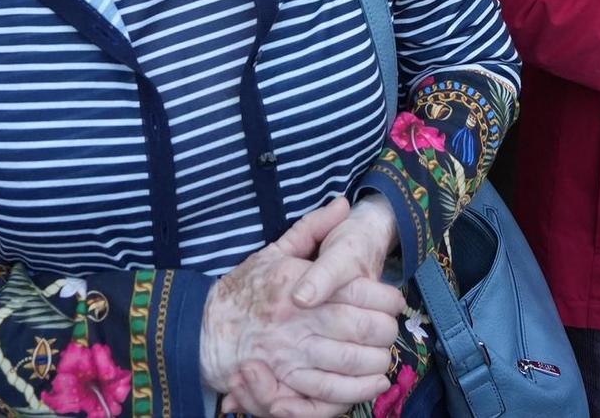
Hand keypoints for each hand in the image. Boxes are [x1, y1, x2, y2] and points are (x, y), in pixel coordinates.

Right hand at [201, 198, 402, 414]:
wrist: (202, 328)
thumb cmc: (243, 289)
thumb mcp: (274, 251)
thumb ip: (312, 228)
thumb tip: (343, 204)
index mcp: (300, 284)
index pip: (358, 291)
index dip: (387, 299)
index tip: (397, 302)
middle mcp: (298, 320)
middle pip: (360, 329)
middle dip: (386, 332)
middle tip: (392, 330)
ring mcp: (291, 354)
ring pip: (348, 363)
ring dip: (376, 362)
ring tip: (385, 357)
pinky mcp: (283, 383)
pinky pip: (326, 394)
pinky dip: (355, 392)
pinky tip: (372, 385)